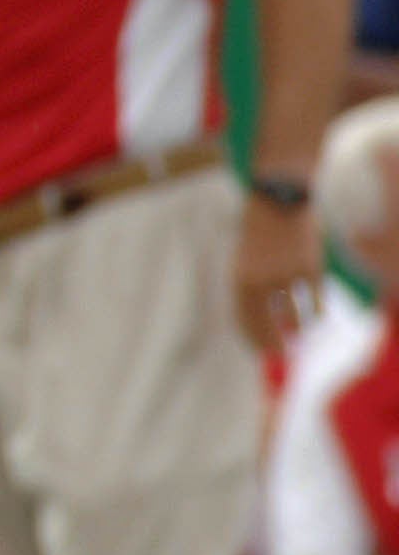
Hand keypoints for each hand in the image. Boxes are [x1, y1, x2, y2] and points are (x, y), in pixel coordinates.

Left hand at [233, 192, 324, 356]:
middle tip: (283, 355)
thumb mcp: (246, 260)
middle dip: (274, 344)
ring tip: (298, 332)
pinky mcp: (311, 269)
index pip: (243, 321)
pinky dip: (315, 314)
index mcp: (238, 280)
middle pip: (268, 326)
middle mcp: (260, 282)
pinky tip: (314, 317)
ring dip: (297, 329)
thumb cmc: (259, 231)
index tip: (259, 351)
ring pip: (295, 319)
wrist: (277, 199)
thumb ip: (251, 289)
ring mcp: (287, 276)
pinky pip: (315, 304)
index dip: (252, 339)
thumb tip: (265, 322)